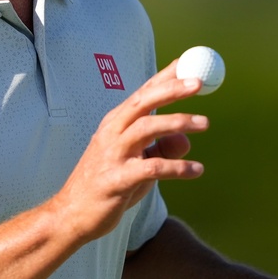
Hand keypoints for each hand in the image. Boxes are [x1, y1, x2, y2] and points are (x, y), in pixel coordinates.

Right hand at [49, 59, 208, 243]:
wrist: (72, 215)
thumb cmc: (108, 185)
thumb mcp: (138, 163)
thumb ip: (162, 149)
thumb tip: (187, 139)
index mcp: (116, 123)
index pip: (143, 93)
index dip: (166, 76)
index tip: (189, 63)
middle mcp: (112, 132)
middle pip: (143, 102)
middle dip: (171, 89)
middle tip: (199, 82)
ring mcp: (112, 155)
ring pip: (147, 128)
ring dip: (177, 122)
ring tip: (205, 123)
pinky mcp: (116, 180)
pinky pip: (151, 168)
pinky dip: (176, 167)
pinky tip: (196, 170)